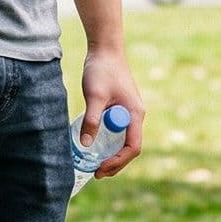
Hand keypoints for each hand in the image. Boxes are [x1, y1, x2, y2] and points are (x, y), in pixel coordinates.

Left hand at [78, 46, 144, 178]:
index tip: (101, 168)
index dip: (118, 161)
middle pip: (130, 147)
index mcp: (135, 114)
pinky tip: (95, 145)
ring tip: (95, 164)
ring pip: (124, 140)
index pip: (132, 147)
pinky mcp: (121, 108)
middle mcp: (135, 115)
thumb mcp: (94, 96)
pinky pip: (118, 131)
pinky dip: (109, 142)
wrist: (105, 49)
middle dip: (115, 162)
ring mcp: (129, 112)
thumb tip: (85, 144)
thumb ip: (91, 120)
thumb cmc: (102, 70)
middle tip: (96, 173)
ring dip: (112, 154)